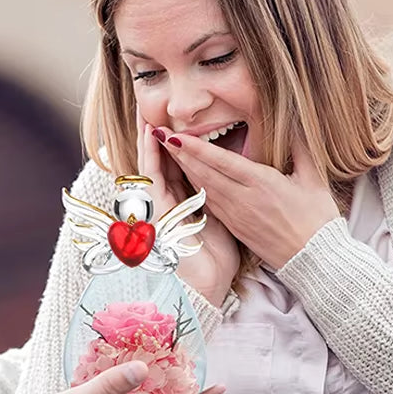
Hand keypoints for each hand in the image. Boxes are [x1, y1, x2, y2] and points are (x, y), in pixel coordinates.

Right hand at [137, 112, 239, 307]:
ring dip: (148, 137)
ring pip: (152, 163)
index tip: (178, 124)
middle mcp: (169, 201)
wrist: (207, 285)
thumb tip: (246, 183)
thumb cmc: (217, 261)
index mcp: (185, 202)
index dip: (177, 145)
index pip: (179, 167)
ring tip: (146, 112)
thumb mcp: (226, 224)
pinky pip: (152, 174)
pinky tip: (151, 133)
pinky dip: (150, 153)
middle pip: (161, 161)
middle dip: (157, 136)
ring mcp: (159, 204)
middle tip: (152, 108)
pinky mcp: (156, 209)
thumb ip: (228, 201)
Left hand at [157, 129, 339, 268]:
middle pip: (204, 172)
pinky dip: (194, 187)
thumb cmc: (317, 220)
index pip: (220, 161)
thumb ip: (301, 148)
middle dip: (179, 153)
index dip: (195, 147)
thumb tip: (295, 120)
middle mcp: (242, 199)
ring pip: (203, 187)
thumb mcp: (314, 179)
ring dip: (182, 168)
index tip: (174, 135)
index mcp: (261, 184)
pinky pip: (209, 203)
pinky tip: (183, 177)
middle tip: (159, 134)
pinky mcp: (233, 226)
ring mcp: (235, 214)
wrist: (314, 261)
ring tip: (166, 151)